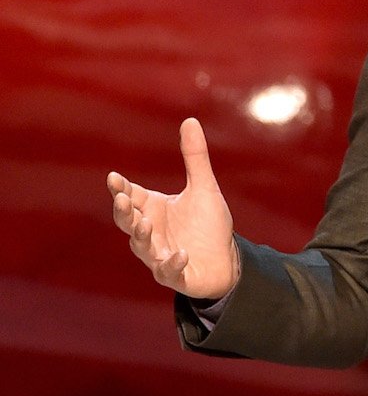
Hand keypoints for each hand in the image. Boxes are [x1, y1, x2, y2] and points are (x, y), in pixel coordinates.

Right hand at [107, 117, 238, 299]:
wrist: (226, 259)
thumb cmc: (209, 224)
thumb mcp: (203, 187)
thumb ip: (194, 157)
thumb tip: (189, 120)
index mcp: (154, 209)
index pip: (131, 196)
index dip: (121, 188)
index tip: (114, 178)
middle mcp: (151, 232)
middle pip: (129, 222)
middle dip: (124, 212)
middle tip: (123, 200)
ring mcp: (160, 255)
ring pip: (143, 248)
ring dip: (142, 237)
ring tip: (145, 225)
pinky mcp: (176, 275)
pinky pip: (169, 272)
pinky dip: (173, 264)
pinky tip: (181, 254)